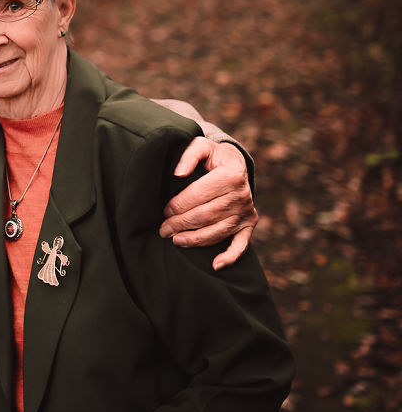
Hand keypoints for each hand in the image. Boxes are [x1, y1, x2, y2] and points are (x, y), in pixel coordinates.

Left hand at [160, 138, 256, 269]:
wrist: (235, 164)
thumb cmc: (213, 156)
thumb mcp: (201, 146)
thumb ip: (189, 155)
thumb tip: (177, 174)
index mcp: (231, 174)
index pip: (199, 195)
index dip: (179, 205)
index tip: (164, 211)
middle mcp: (243, 195)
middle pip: (206, 215)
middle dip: (181, 224)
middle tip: (163, 229)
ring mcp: (247, 212)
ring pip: (218, 231)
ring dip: (195, 239)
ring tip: (176, 240)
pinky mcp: (249, 224)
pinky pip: (241, 244)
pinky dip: (230, 257)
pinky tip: (215, 265)